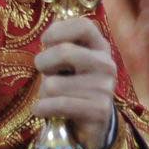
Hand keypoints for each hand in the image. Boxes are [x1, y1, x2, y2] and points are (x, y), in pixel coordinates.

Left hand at [31, 16, 118, 148]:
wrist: (93, 123)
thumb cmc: (74, 85)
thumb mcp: (70, 62)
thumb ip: (62, 43)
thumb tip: (49, 28)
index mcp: (100, 47)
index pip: (83, 25)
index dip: (58, 30)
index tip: (46, 42)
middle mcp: (106, 65)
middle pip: (65, 52)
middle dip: (43, 63)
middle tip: (44, 73)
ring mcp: (105, 88)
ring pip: (54, 84)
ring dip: (43, 92)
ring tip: (51, 96)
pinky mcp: (99, 110)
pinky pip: (58, 104)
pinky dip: (42, 108)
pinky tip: (41, 110)